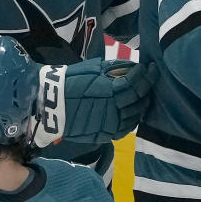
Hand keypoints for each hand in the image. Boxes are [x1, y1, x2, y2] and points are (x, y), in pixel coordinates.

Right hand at [34, 59, 153, 144]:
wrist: (51, 106)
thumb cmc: (70, 82)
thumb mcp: (92, 69)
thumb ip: (114, 69)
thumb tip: (132, 67)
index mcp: (111, 91)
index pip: (136, 83)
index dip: (146, 74)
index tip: (150, 67)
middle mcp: (115, 109)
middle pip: (139, 99)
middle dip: (146, 88)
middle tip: (148, 79)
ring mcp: (111, 124)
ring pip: (135, 115)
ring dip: (141, 104)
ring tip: (142, 95)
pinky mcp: (106, 134)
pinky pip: (126, 128)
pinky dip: (132, 119)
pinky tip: (133, 111)